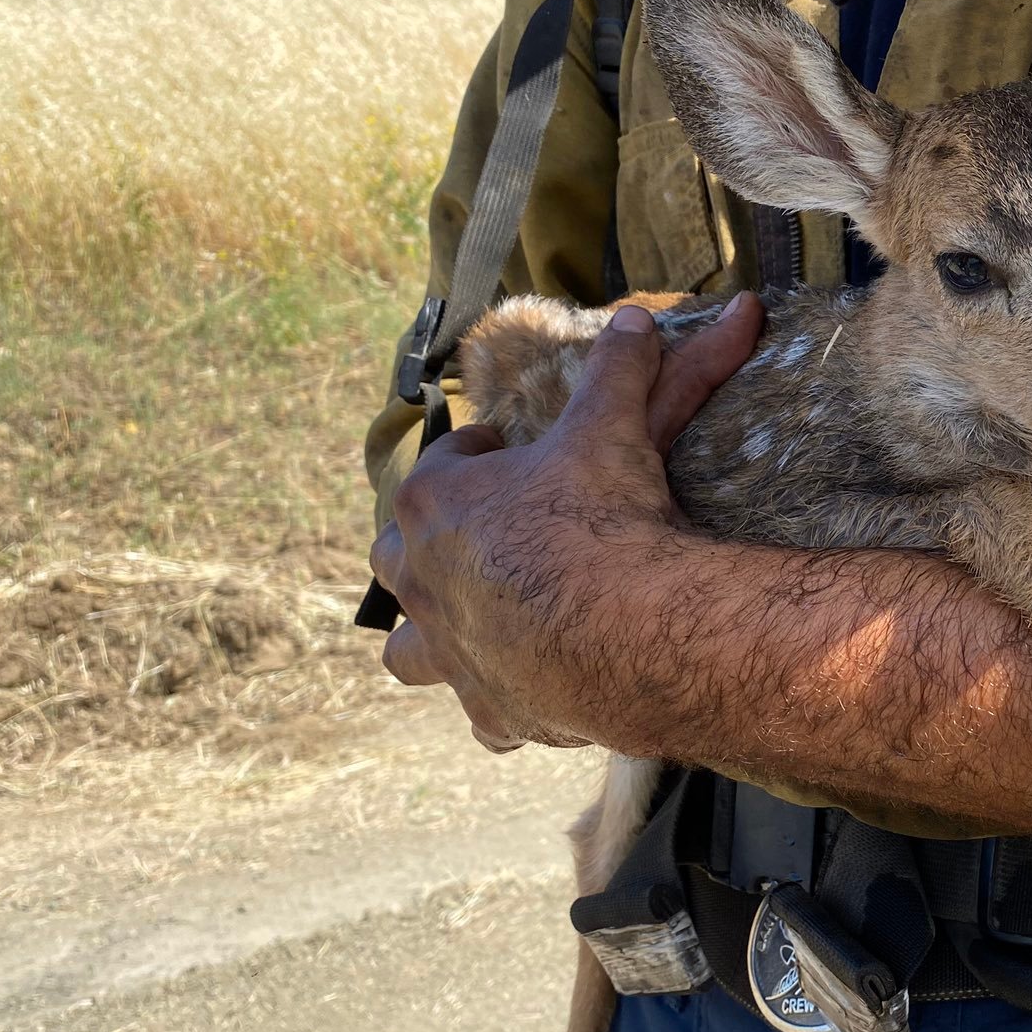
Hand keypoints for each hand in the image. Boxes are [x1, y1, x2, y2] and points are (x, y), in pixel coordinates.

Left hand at [369, 294, 762, 752]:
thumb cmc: (602, 518)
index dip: (475, 456)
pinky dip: (501, 702)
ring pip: (407, 648)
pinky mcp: (489, 707)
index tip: (503, 449)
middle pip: (397, 555)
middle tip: (484, 541)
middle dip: (428, 547)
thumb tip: (634, 318)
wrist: (625, 625)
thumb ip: (616, 370)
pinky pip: (481, 713)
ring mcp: (450, 649)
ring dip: (433, 637)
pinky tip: (532, 694)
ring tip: (473, 628)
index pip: (440, 468)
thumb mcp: (611, 428)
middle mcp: (423, 577)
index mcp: (437, 503)